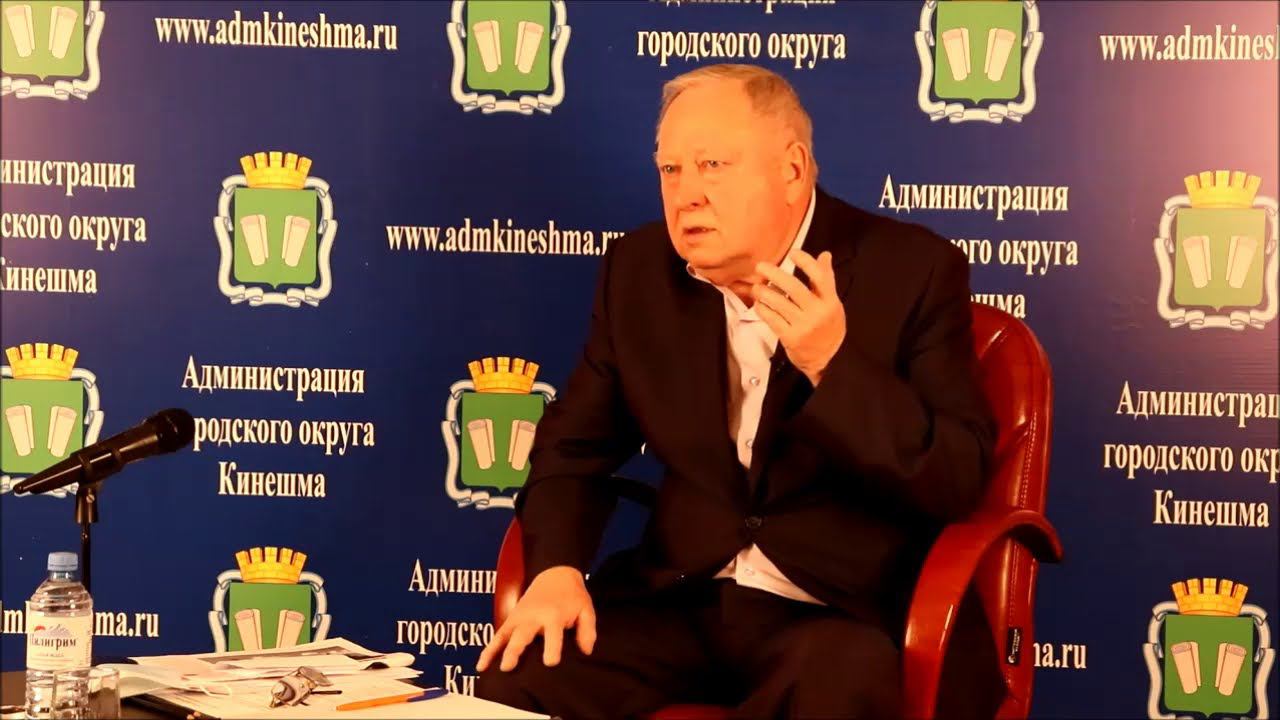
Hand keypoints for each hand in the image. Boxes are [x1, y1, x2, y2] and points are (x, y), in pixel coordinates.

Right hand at [475, 565, 596, 672]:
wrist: (555, 574)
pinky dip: (489, 649)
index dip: (552, 647)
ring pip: (505, 635)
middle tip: (508, 667)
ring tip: (488, 667)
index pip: (553, 633)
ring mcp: (520, 617)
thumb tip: (586, 651)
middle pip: (523, 634)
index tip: (550, 662)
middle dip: (515, 650)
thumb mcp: (586, 609)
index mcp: (554, 615)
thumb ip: (587, 630)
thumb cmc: (572, 596)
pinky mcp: (512, 619)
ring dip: (496, 650)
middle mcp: (534, 616)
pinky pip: (498, 635)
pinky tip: (481, 665)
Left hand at [751, 249, 845, 385]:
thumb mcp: (832, 302)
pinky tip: (759, 304)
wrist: (827, 359)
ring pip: (779, 303)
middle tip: (761, 266)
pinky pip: (772, 319)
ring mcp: (803, 326)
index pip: (819, 277)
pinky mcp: (790, 338)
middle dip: (775, 274)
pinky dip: (763, 309)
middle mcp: (817, 312)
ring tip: (757, 287)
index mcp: (830, 301)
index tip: (793, 253)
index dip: (806, 262)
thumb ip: (826, 279)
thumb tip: (824, 254)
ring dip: (764, 292)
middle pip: (794, 288)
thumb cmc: (828, 326)